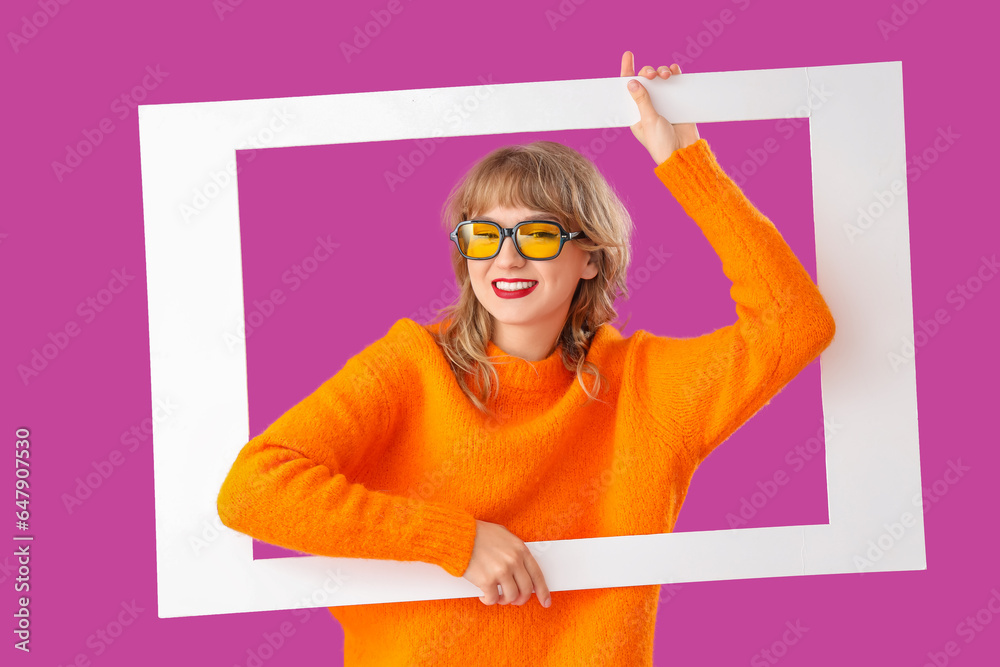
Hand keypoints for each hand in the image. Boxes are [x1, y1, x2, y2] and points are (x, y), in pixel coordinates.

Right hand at [463, 519, 551, 607]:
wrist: (459, 536)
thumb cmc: (478, 534)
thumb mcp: (503, 535)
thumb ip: (514, 549)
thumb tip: (520, 565)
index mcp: (520, 549)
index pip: (537, 575)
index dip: (543, 592)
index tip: (545, 601)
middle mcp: (513, 561)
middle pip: (526, 590)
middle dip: (521, 599)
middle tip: (514, 600)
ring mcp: (501, 571)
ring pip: (511, 597)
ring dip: (504, 600)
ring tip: (497, 596)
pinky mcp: (487, 581)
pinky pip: (493, 599)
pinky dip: (489, 600)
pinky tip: (484, 596)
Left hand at [621, 51, 700, 165]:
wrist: (683, 153)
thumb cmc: (661, 143)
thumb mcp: (649, 120)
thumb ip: (642, 100)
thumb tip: (631, 81)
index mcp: (636, 112)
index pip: (628, 88)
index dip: (627, 71)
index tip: (628, 55)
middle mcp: (648, 105)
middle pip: (645, 80)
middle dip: (647, 72)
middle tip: (650, 74)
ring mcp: (663, 103)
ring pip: (660, 80)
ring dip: (661, 72)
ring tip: (665, 75)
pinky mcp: (678, 102)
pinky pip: (676, 84)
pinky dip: (675, 75)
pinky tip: (674, 71)